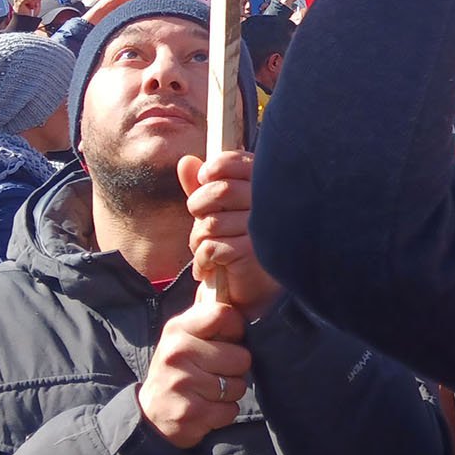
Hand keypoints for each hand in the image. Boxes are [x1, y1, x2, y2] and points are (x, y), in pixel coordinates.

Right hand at [136, 300, 251, 447]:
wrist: (150, 414)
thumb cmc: (177, 369)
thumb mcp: (182, 337)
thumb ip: (205, 316)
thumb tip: (224, 279)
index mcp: (178, 329)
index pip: (225, 315)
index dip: (236, 329)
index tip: (227, 340)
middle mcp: (177, 353)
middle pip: (241, 357)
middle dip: (235, 369)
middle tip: (216, 372)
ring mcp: (183, 384)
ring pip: (238, 386)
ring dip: (230, 392)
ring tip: (209, 391)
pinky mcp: (190, 413)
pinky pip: (230, 410)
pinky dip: (224, 413)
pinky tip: (206, 408)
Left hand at [179, 150, 281, 320]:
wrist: (255, 293)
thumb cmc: (238, 245)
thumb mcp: (218, 211)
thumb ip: (203, 186)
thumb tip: (185, 161)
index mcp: (264, 185)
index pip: (232, 161)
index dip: (211, 171)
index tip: (205, 181)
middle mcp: (268, 203)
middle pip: (217, 191)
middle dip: (198, 209)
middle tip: (204, 225)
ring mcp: (263, 227)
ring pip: (209, 223)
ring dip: (199, 241)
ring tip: (210, 252)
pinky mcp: (252, 252)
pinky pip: (209, 247)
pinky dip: (203, 261)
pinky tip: (213, 268)